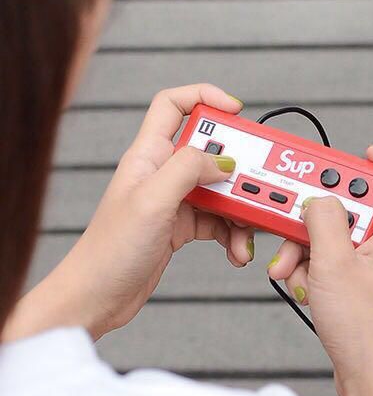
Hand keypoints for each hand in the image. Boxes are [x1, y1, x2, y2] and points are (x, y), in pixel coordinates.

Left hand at [9, 85, 254, 341]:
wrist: (96, 298)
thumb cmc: (109, 251)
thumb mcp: (152, 200)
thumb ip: (188, 168)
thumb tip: (223, 160)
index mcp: (148, 154)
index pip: (173, 105)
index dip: (205, 97)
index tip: (236, 110)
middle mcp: (161, 172)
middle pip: (210, 150)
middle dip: (238, 167)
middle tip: (254, 185)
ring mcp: (172, 200)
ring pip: (220, 188)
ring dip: (240, 209)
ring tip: (246, 231)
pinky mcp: (180, 226)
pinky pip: (218, 220)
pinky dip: (233, 233)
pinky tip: (236, 250)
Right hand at [269, 148, 372, 395]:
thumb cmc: (369, 335)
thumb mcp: (334, 264)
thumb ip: (324, 219)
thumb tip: (319, 197)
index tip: (366, 155)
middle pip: (363, 204)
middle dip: (323, 211)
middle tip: (300, 217)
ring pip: (344, 233)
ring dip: (310, 242)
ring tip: (292, 263)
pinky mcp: (367, 288)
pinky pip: (339, 260)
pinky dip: (316, 265)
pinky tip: (302, 281)